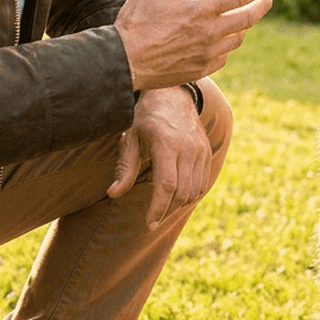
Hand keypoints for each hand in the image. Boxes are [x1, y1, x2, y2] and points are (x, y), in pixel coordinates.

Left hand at [107, 85, 209, 227]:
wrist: (172, 95)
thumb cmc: (146, 118)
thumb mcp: (130, 139)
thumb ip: (125, 168)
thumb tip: (113, 193)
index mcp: (165, 143)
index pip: (166, 185)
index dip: (157, 208)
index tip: (149, 224)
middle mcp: (187, 147)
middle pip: (182, 192)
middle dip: (167, 210)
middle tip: (153, 218)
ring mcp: (200, 149)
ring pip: (194, 190)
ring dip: (179, 204)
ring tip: (163, 206)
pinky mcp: (206, 151)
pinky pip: (202, 182)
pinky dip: (190, 194)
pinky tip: (176, 194)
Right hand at [116, 0, 280, 90]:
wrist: (123, 63)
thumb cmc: (135, 21)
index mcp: (201, 9)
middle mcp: (210, 32)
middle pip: (248, 19)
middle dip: (260, 7)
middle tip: (266, 0)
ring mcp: (207, 53)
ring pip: (237, 38)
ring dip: (243, 27)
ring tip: (242, 18)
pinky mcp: (201, 69)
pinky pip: (224, 56)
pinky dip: (227, 46)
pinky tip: (221, 41)